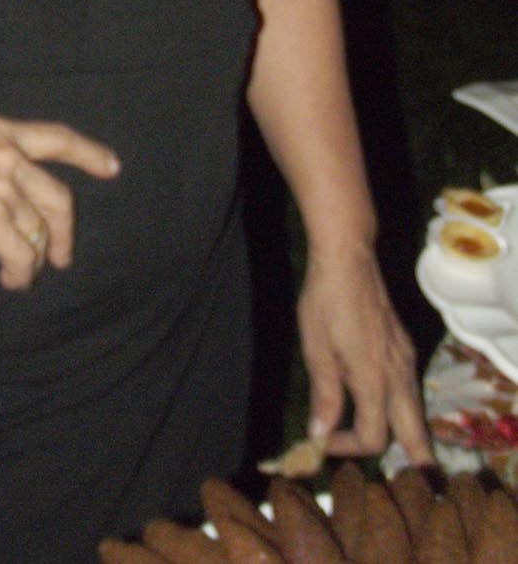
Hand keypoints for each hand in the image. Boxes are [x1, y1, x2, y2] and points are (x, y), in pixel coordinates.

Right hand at [0, 69, 119, 289]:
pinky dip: (21, 271)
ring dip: (36, 257)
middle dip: (65, 229)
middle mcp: (10, 159)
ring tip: (25, 274)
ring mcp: (4, 191)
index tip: (111, 166)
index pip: (57, 139)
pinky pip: (20, 254)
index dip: (88, 153)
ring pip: (39, 232)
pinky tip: (11, 280)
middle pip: (58, 198)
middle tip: (63, 253)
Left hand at [297, 242, 432, 463]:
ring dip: (400, 433)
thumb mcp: (316, 349)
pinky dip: (399, 408)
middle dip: (405, 460)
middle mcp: (399, 374)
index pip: (375, 437)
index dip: (348, 448)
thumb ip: (324, 395)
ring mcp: (406, 360)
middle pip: (415, 435)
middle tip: (381, 472)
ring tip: (371, 438)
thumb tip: (320, 435)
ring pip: (415, 412)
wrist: (348, 258)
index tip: (322, 441)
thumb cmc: (325, 301)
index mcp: (374, 378)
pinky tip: (377, 404)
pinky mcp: (405, 348)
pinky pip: (410, 390)